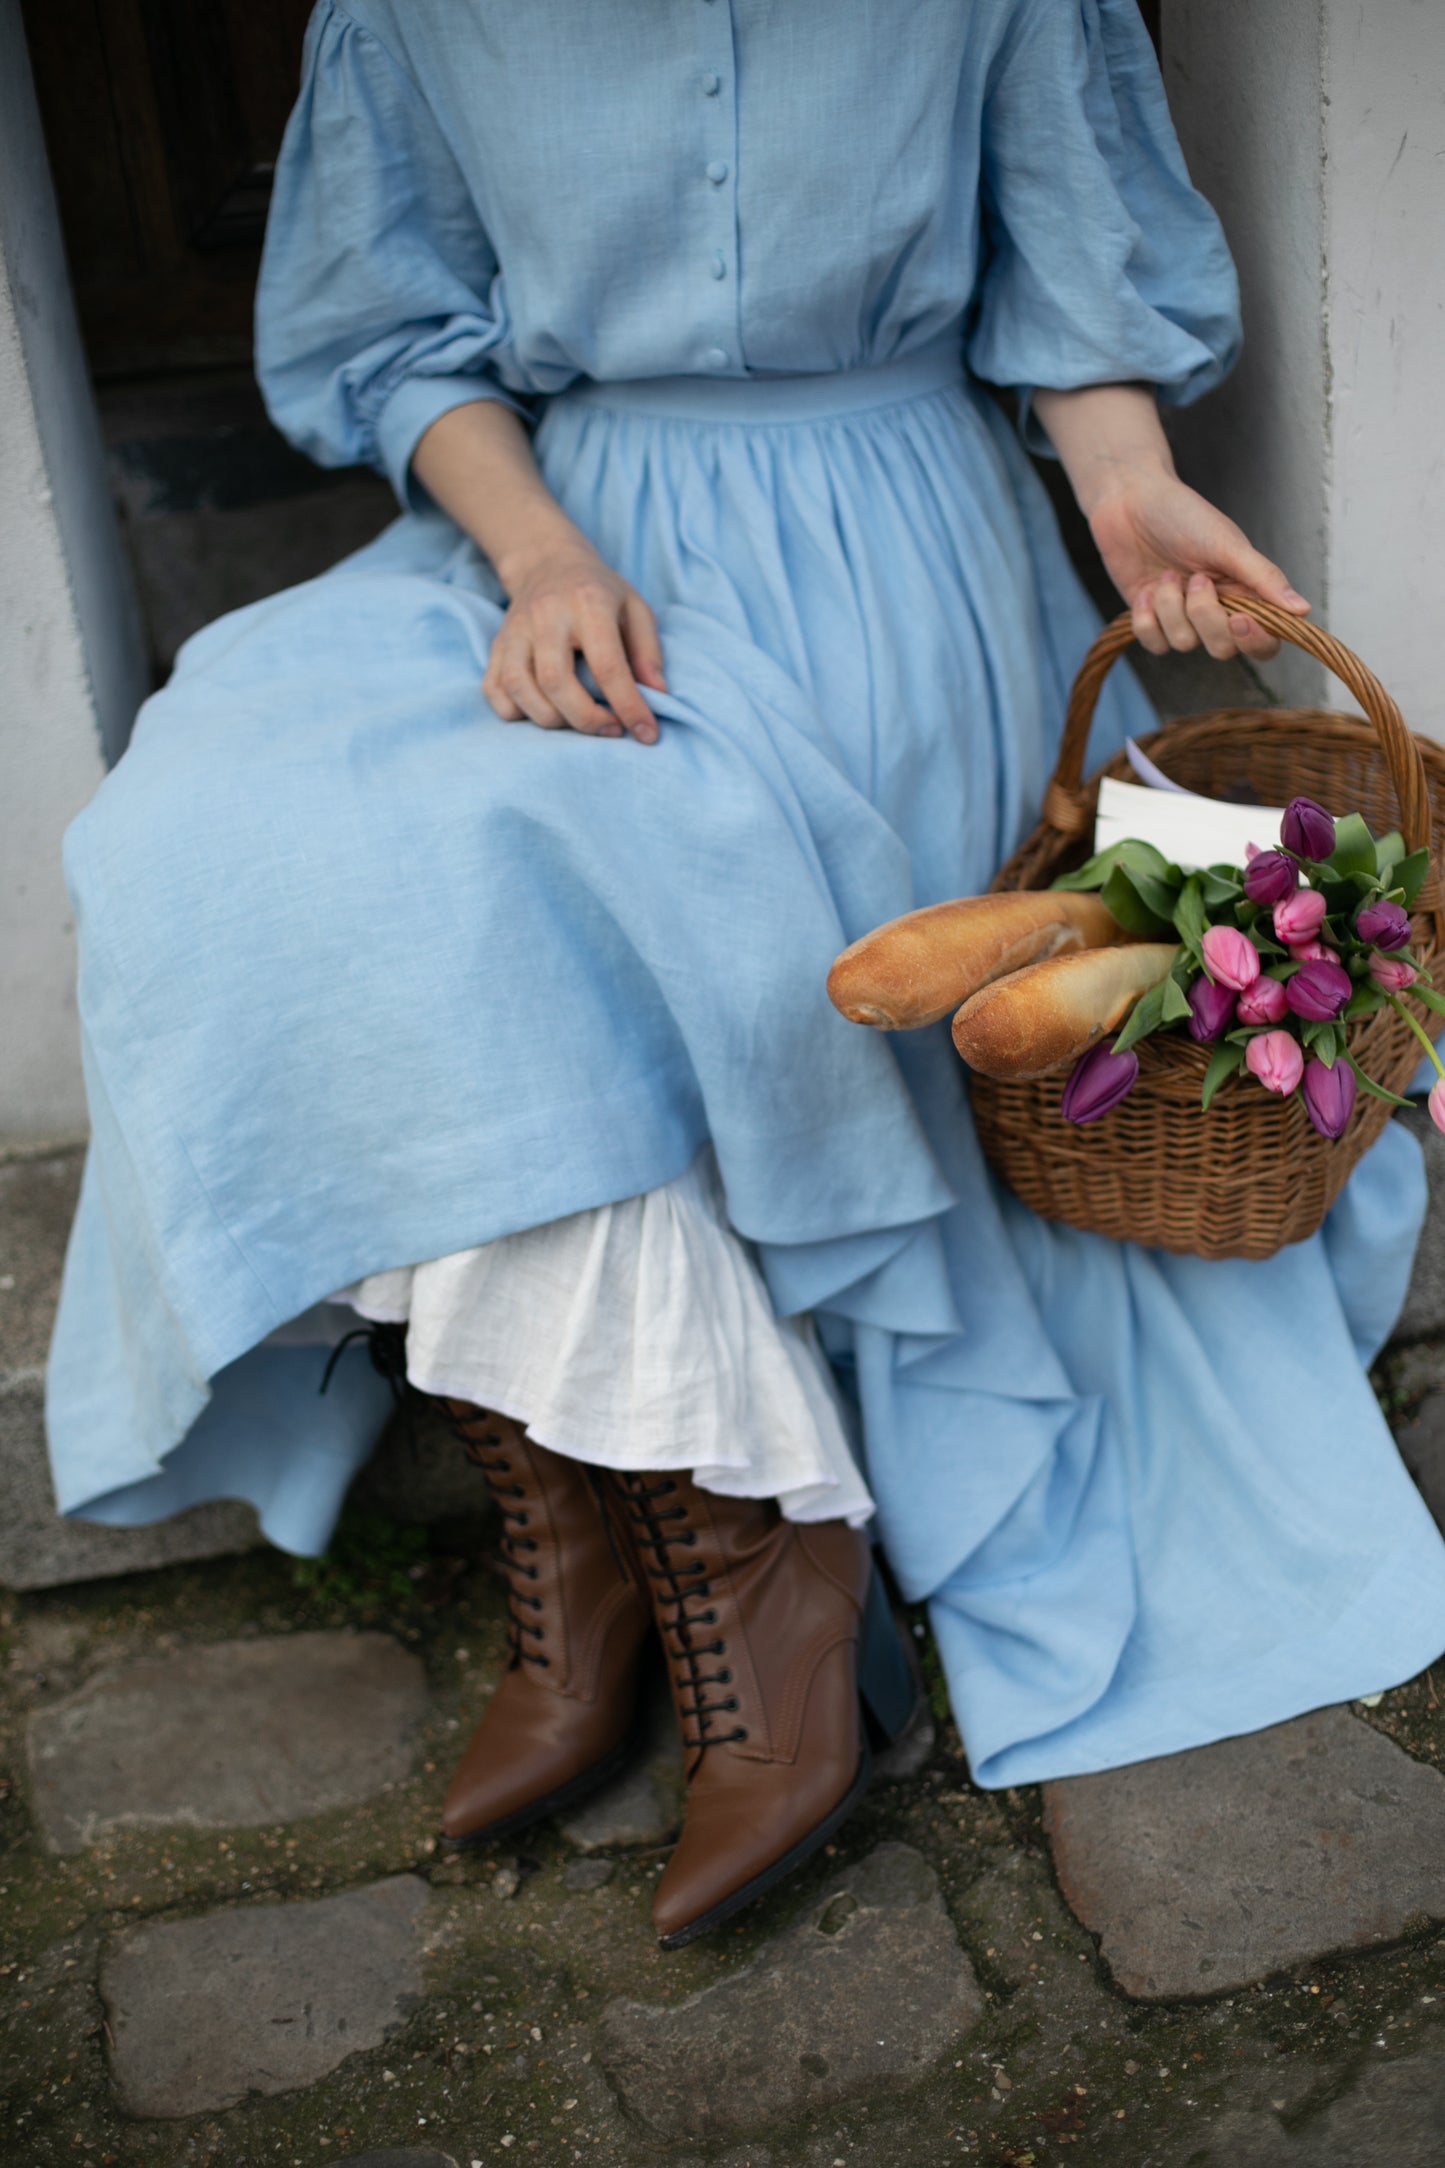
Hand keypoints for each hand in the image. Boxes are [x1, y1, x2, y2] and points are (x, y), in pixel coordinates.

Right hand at [483, 539, 666, 742]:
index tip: (647, 734)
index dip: (628, 706)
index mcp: (588, 604)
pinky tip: (545, 711)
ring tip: (579, 721)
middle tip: (611, 729)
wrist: (547, 563)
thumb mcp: (635, 608)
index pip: (607, 666)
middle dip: (586, 719)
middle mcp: (545, 616)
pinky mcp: (495, 645)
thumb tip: (657, 696)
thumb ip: (649, 652)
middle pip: (556, 682)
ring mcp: (514, 630)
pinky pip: (494, 691)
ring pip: (520, 689)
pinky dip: (516, 713)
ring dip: (551, 720)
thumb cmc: (599, 592)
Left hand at [1088, 466, 1310, 662]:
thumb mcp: (1228, 544)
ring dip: (1171, 607)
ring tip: (1166, 574)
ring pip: (1184, 644)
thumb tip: (1303, 610)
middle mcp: (1217, 611)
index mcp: (1245, 593)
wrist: (1131, 500)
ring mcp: (1182, 618)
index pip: (1265, 641)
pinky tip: (1145, 591)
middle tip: (1195, 579)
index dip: (1256, 641)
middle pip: (1223, 648)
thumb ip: (1264, 578)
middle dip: (1206, 617)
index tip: (1240, 619)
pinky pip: (1154, 643)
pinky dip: (1147, 618)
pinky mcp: (1151, 620)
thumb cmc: (1184, 515)